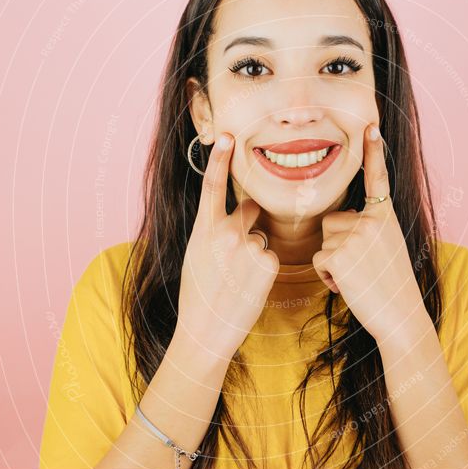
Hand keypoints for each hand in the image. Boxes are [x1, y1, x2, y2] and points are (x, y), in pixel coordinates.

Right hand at [175, 133, 278, 359]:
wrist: (205, 332)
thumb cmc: (198, 295)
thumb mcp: (197, 256)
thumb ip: (215, 232)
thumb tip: (241, 218)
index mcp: (203, 230)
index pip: (212, 186)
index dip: (220, 160)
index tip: (227, 137)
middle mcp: (226, 233)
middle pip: (248, 211)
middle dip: (246, 224)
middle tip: (232, 257)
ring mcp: (249, 247)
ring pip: (260, 239)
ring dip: (254, 254)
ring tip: (236, 282)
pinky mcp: (268, 263)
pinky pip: (270, 257)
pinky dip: (263, 270)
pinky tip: (249, 288)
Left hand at [312, 124, 427, 342]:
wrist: (401, 315)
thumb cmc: (392, 286)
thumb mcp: (388, 247)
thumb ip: (368, 229)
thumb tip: (338, 222)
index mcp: (385, 216)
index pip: (377, 179)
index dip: (373, 152)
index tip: (370, 126)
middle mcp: (371, 220)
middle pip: (332, 221)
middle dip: (338, 245)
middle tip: (363, 268)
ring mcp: (355, 236)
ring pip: (324, 241)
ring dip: (333, 263)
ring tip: (359, 277)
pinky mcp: (339, 254)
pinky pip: (319, 260)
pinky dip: (329, 277)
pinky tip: (350, 286)